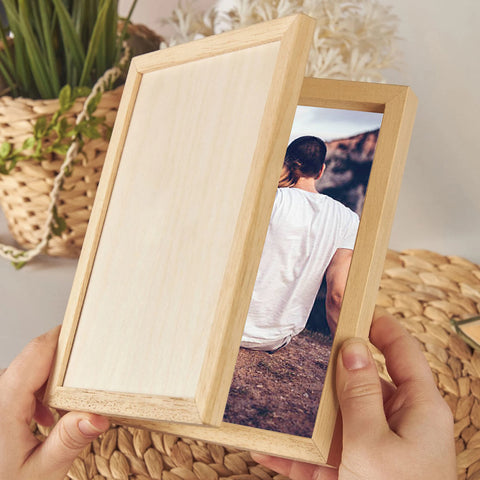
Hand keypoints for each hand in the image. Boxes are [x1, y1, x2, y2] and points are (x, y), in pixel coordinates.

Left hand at [0, 327, 109, 479]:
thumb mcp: (39, 472)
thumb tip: (98, 415)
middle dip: (68, 363)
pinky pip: (20, 383)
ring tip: (70, 404)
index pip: (39, 350)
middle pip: (37, 357)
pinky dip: (40, 391)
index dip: (66, 336)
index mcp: (3, 404)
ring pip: (29, 369)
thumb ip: (68, 441)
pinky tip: (48, 415)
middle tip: (94, 373)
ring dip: (54, 380)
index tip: (92, 330)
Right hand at [252, 309, 455, 479]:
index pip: (400, 350)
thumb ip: (360, 394)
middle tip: (299, 352)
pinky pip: (325, 456)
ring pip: (338, 419)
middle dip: (328, 371)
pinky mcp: (355, 473)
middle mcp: (398, 424)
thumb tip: (352, 348)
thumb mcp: (374, 444)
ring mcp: (375, 449)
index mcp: (418, 408)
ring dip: (306, 415)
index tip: (349, 307)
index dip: (378, 325)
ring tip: (274, 399)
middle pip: (362, 383)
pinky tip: (267, 449)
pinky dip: (298, 454)